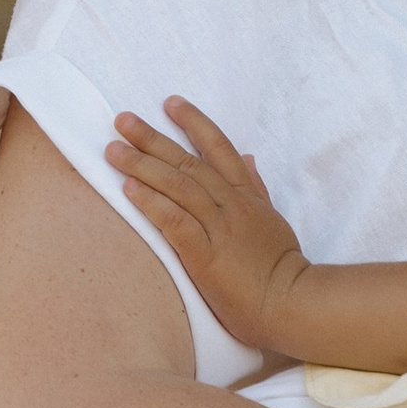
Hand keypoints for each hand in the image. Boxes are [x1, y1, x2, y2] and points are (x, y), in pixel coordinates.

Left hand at [109, 99, 316, 351]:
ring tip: (113, 150)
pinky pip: (175, 221)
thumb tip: (248, 157)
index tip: (170, 102)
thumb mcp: (272, 220)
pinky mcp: (206, 256)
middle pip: (187, 162)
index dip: (194, 122)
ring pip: (177, 186)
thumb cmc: (281, 269)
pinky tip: (128, 189)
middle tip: (122, 119)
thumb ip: (257, 188)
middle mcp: (232, 205)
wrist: (293, 305)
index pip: (219, 148)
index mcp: (247, 196)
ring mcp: (219, 228)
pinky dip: (152, 203)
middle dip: (152, 138)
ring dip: (141, 165)